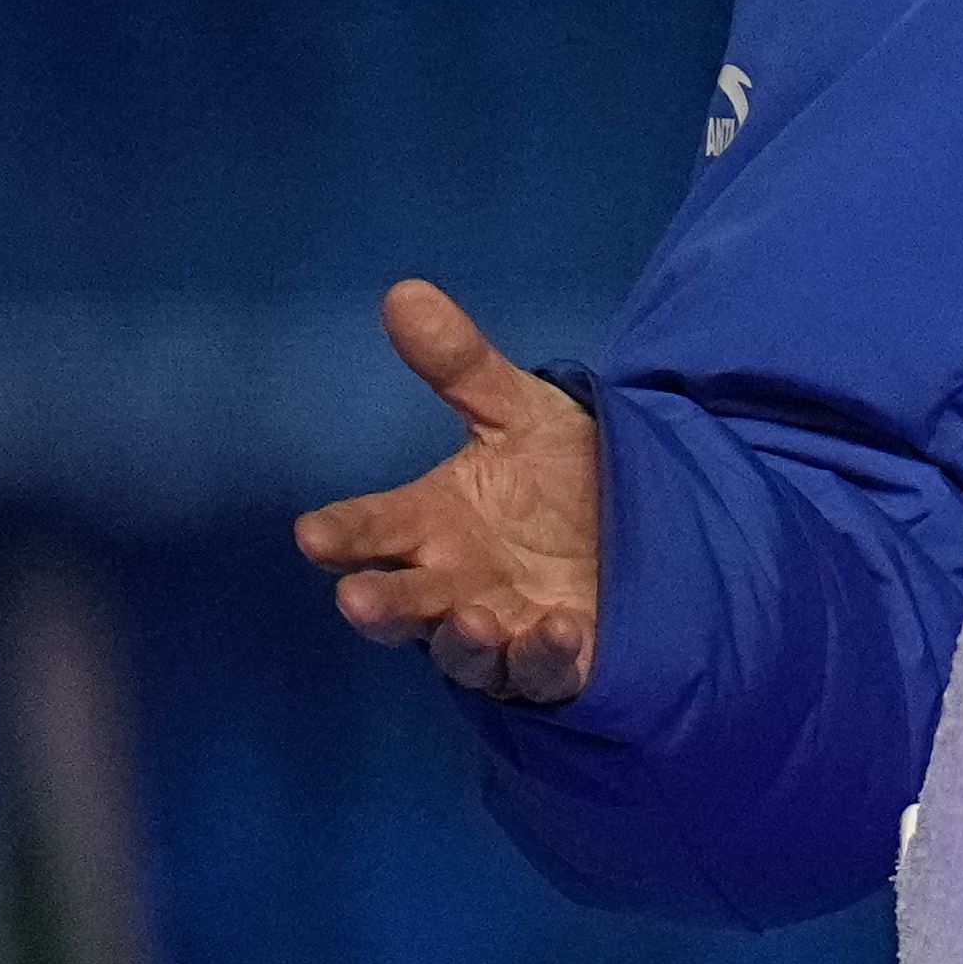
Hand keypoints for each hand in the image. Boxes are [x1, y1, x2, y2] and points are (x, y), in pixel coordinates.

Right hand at [291, 280, 603, 704]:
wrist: (648, 519)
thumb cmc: (561, 472)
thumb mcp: (520, 412)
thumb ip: (462, 364)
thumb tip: (404, 291)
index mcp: (431, 522)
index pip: (370, 530)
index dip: (342, 534)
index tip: (314, 535)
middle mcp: (455, 583)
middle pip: (402, 604)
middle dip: (381, 603)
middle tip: (358, 598)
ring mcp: (503, 627)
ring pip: (465, 651)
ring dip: (463, 639)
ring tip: (470, 616)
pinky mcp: (555, 661)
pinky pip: (543, 672)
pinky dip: (544, 656)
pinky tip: (558, 628)